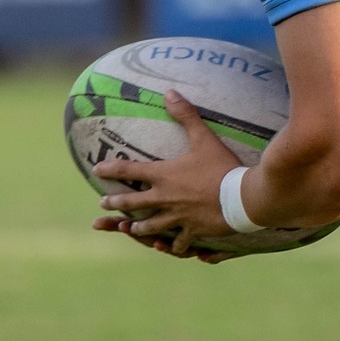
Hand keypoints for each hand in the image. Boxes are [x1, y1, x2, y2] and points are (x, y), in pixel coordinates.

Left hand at [92, 90, 244, 260]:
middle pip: (133, 202)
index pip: (129, 170)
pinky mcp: (192, 230)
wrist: (242, 197)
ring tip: (129, 229)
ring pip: (150, 225)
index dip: (111, 169)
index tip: (96, 170)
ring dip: (137, 227)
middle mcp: (165, 198)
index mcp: (164, 175)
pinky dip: (173, 245)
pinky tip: (169, 248)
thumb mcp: (204, 138)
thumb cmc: (223, 166)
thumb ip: (186, 115)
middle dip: (116, 202)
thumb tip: (170, 93)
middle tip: (103, 203)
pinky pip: (179, 242)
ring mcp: (177, 217)